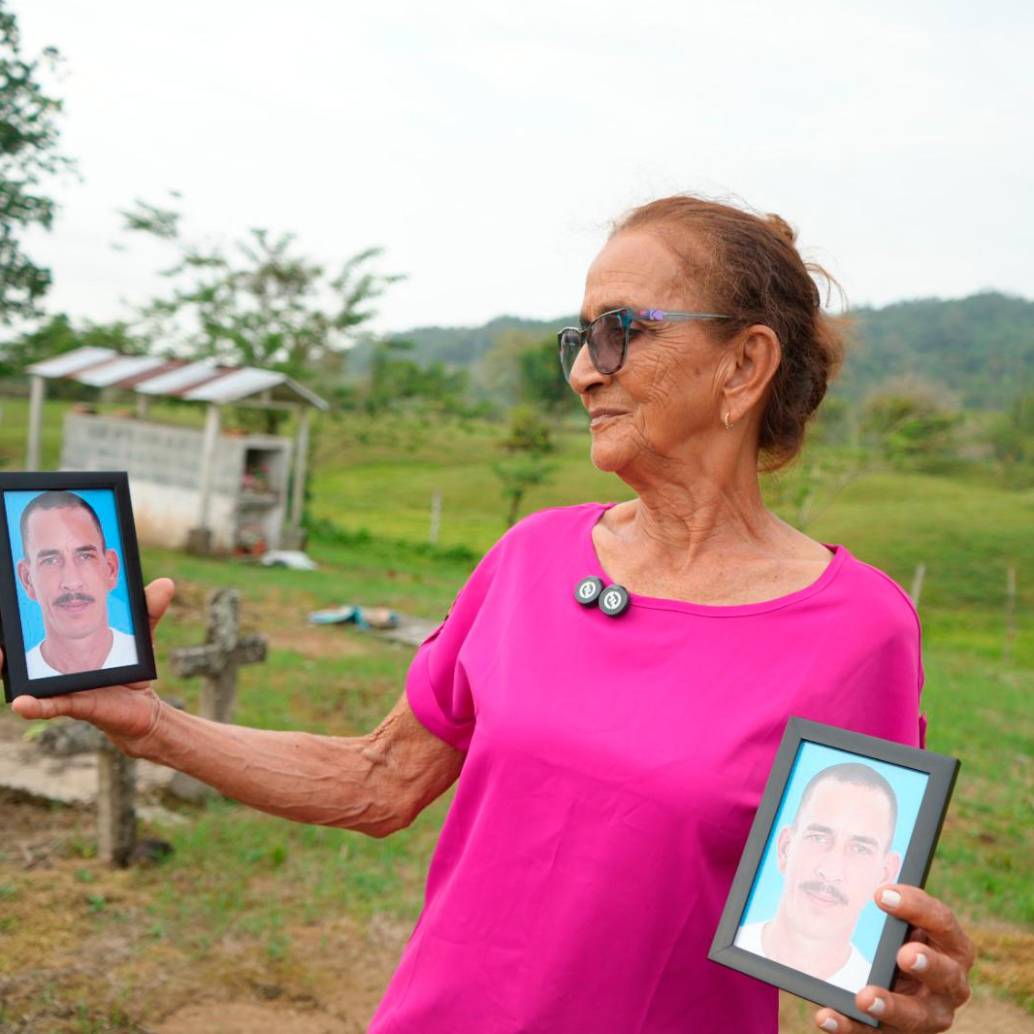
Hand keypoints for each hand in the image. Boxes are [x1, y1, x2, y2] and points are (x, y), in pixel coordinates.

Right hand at [8, 578, 175, 754]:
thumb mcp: (141, 636)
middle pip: (14, 653)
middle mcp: (54, 665)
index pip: (29, 628)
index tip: (3, 607)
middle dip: (1, 646)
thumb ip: (149, 610)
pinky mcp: (74, 706)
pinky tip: (22, 704)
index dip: (11, 621)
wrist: (144, 706)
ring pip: (22, 678)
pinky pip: (50, 706)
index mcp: (63, 643)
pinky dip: (36, 706)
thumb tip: (165, 585)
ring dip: (5, 668)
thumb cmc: (131, 668)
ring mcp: (61, 686)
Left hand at [814, 884, 973, 1032]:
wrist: (898, 980)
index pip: (942, 922)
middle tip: (904, 955)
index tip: (880, 894)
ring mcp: (930, 1014)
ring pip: (916, 1016)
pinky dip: (850, 1026)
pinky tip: (826, 1016)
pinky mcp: (901, 1033)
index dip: (916, 906)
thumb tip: (862, 890)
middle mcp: (951, 983)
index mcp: (952, 946)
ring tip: (864, 999)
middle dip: (926, 965)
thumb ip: (890, 914)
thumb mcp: (903, 924)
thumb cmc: (902, 939)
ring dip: (890, 1007)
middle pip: (945, 975)